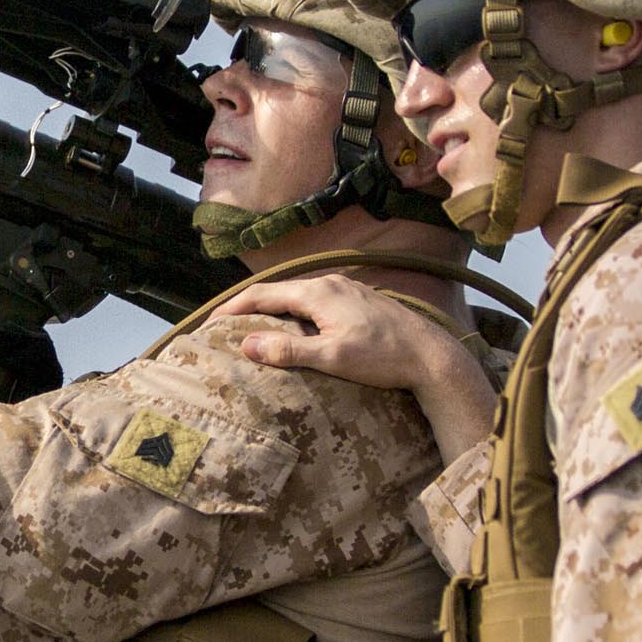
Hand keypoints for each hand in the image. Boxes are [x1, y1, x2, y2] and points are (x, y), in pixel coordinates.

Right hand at [221, 276, 499, 456]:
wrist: (433, 356)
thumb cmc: (384, 357)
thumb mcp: (333, 358)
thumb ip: (289, 350)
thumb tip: (246, 344)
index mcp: (318, 292)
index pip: (262, 294)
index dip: (232, 308)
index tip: (209, 324)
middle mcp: (330, 284)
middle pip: (278, 292)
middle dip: (249, 308)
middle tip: (225, 327)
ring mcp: (347, 291)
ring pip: (298, 296)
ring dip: (273, 311)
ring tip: (255, 330)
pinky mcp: (360, 302)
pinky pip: (317, 302)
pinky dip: (296, 314)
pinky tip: (297, 330)